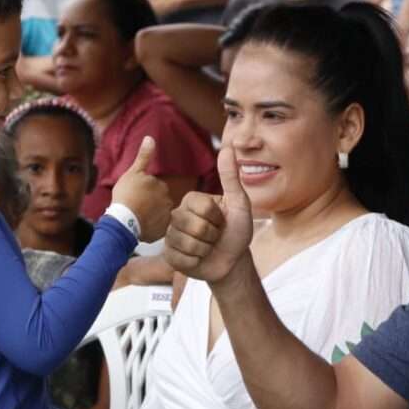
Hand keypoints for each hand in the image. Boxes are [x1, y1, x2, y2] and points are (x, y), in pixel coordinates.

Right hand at [110, 136, 172, 241]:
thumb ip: (144, 156)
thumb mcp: (133, 172)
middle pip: (158, 201)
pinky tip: (142, 227)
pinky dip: (152, 228)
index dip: (143, 192)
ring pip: (158, 214)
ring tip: (137, 217)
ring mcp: (166, 216)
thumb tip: (150, 137)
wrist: (123, 220)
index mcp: (161, 186)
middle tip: (135, 207)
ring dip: (151, 216)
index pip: (154, 188)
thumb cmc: (126, 195)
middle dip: (149, 204)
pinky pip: (158, 227)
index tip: (134, 196)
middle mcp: (168, 200)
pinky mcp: (163, 230)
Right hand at [164, 145, 252, 283]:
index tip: (222, 221)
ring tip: (207, 247)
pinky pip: (181, 259)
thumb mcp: (239, 203)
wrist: (232, 260)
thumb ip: (230, 177)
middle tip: (215, 236)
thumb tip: (227, 147)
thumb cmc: (236, 230)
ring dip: (205, 250)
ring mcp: (170, 235)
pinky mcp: (168, 254)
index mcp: (191, 200)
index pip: (203, 208)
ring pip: (187, 243)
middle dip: (212, 236)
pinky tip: (198, 258)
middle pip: (195, 226)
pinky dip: (195, 261)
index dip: (218, 219)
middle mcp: (176, 214)